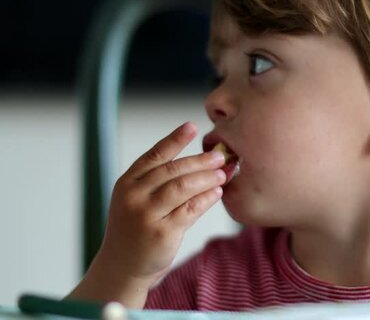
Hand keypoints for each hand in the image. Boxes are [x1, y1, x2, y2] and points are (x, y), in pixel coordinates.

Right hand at [92, 122, 225, 287]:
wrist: (122, 266)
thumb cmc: (135, 229)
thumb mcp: (135, 200)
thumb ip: (156, 182)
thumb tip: (197, 161)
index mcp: (127, 183)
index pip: (154, 155)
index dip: (174, 139)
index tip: (192, 126)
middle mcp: (134, 196)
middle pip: (173, 170)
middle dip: (200, 160)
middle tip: (220, 156)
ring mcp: (146, 215)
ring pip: (183, 187)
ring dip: (207, 178)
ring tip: (223, 173)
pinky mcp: (162, 233)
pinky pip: (191, 210)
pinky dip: (207, 198)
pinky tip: (217, 192)